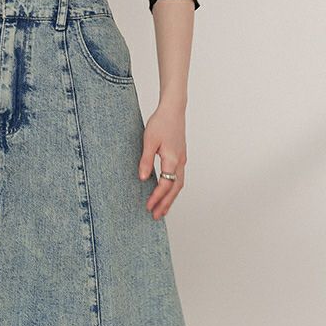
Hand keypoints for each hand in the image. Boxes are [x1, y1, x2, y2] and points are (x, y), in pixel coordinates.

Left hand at [138, 102, 186, 220]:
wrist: (173, 109)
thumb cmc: (161, 122)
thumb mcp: (149, 141)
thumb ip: (146, 160)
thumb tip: (143, 178)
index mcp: (172, 159)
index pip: (165, 184)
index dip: (157, 197)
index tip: (148, 207)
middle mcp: (180, 162)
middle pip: (175, 189)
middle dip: (166, 204)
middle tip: (156, 216)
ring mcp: (182, 160)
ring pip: (178, 185)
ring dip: (170, 199)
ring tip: (161, 211)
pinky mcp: (181, 158)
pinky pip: (178, 179)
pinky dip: (173, 190)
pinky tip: (167, 194)